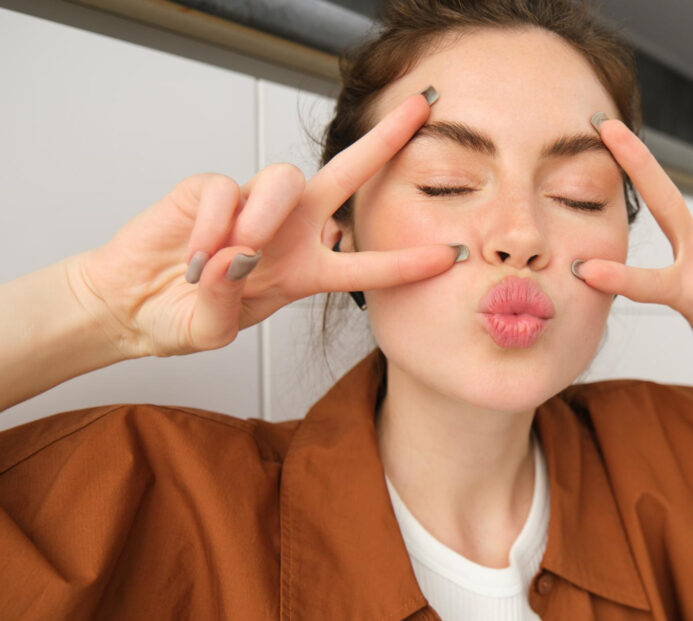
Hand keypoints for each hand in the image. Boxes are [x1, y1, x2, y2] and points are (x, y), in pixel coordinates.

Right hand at [71, 90, 458, 357]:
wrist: (131, 305)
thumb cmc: (183, 316)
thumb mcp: (213, 328)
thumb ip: (228, 301)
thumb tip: (238, 257)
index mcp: (306, 269)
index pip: (366, 265)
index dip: (407, 263)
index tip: (450, 255)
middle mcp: (289, 229)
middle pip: (346, 174)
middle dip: (385, 140)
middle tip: (420, 110)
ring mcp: (251, 206)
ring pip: (285, 178)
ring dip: (267, 215)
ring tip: (241, 252)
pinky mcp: (209, 190)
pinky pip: (224, 192)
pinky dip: (212, 226)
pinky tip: (196, 258)